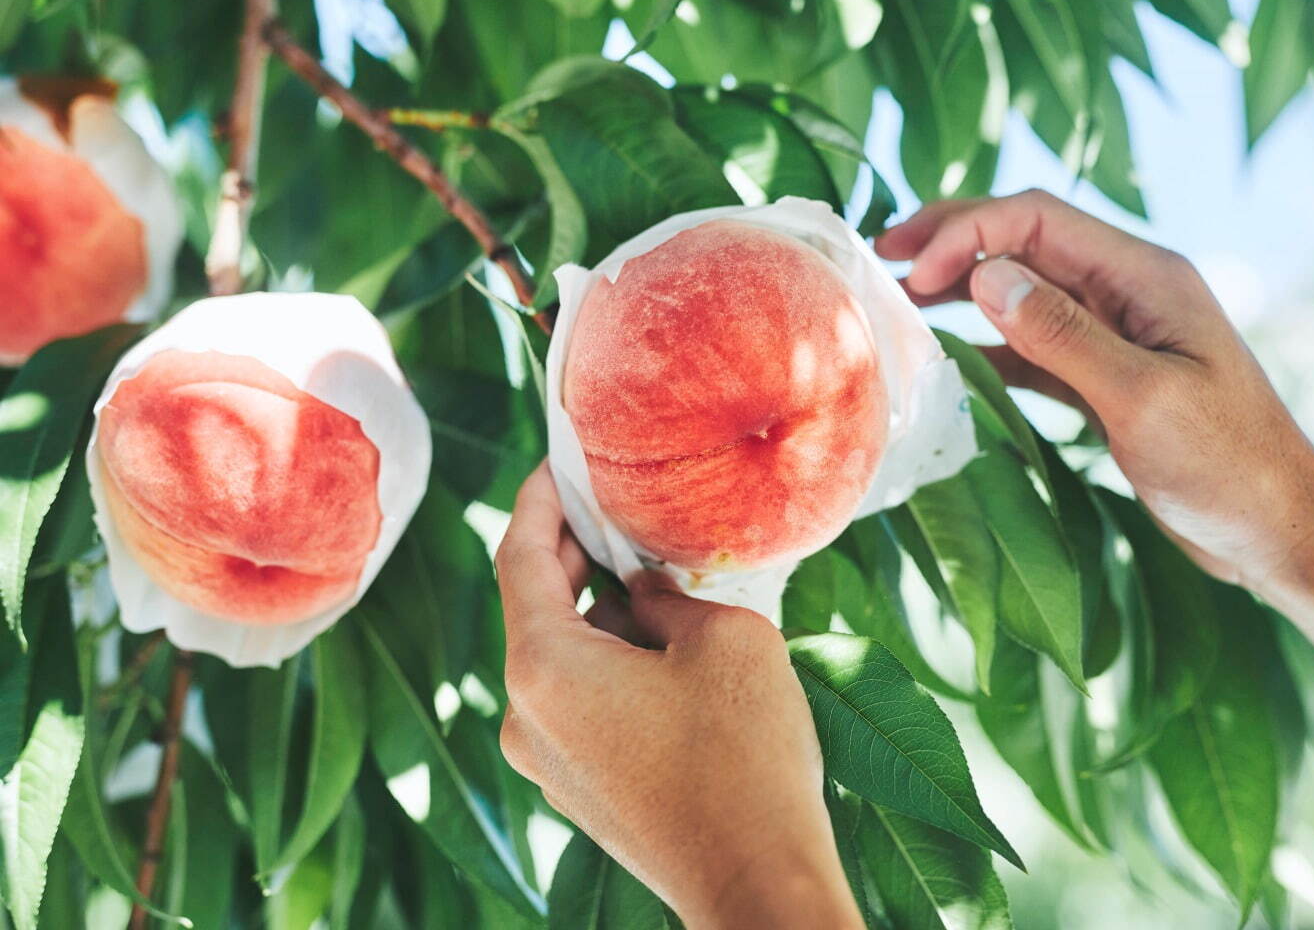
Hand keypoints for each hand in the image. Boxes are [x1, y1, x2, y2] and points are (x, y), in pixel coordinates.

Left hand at [494, 463, 863, 929]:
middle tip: (624, 515)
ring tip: (665, 588)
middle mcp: (525, 717)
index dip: (540, 500)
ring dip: (604, 618)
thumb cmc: (745, 756)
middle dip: (580, 558)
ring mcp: (547, 762)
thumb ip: (668, 597)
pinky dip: (611, 666)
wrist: (757, 884)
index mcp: (545, 667)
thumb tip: (641, 593)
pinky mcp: (579, 792)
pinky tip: (668, 656)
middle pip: (538, 610)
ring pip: (564, 660)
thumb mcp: (723, 639)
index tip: (560, 464)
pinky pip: (580, 705)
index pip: (520, 556)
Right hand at [877, 189, 1313, 591]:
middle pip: (1025, 241)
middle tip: (882, 258)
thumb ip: (1063, 334)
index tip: (911, 274)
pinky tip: (948, 357)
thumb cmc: (1226, 465)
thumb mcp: (1141, 398)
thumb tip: (988, 277)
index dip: (967, 233)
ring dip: (963, 289)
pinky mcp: (1106, 378)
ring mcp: (1117, 333)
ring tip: (900, 298)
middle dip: (953, 242)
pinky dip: (988, 344)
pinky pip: (1033, 345)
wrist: (1279, 530)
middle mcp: (1128, 290)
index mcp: (1145, 275)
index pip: (1037, 220)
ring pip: (1024, 290)